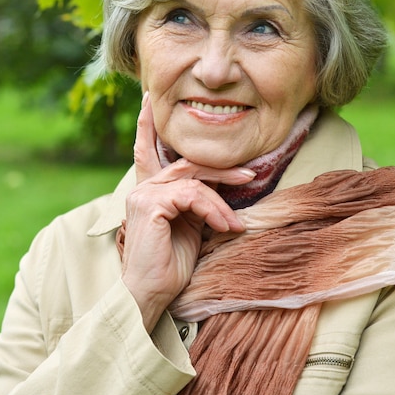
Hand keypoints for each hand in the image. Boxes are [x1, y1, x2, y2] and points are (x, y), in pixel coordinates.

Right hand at [121, 92, 253, 331]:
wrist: (152, 296)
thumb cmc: (171, 264)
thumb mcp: (190, 225)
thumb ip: (197, 200)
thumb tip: (222, 185)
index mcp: (149, 190)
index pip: (146, 150)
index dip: (147, 125)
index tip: (147, 99)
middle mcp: (142, 187)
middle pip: (188, 163)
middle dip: (222, 167)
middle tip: (251, 171)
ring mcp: (143, 193)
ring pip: (194, 178)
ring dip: (222, 200)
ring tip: (235, 225)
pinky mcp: (149, 204)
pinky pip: (192, 195)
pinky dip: (214, 209)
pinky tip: (224, 227)